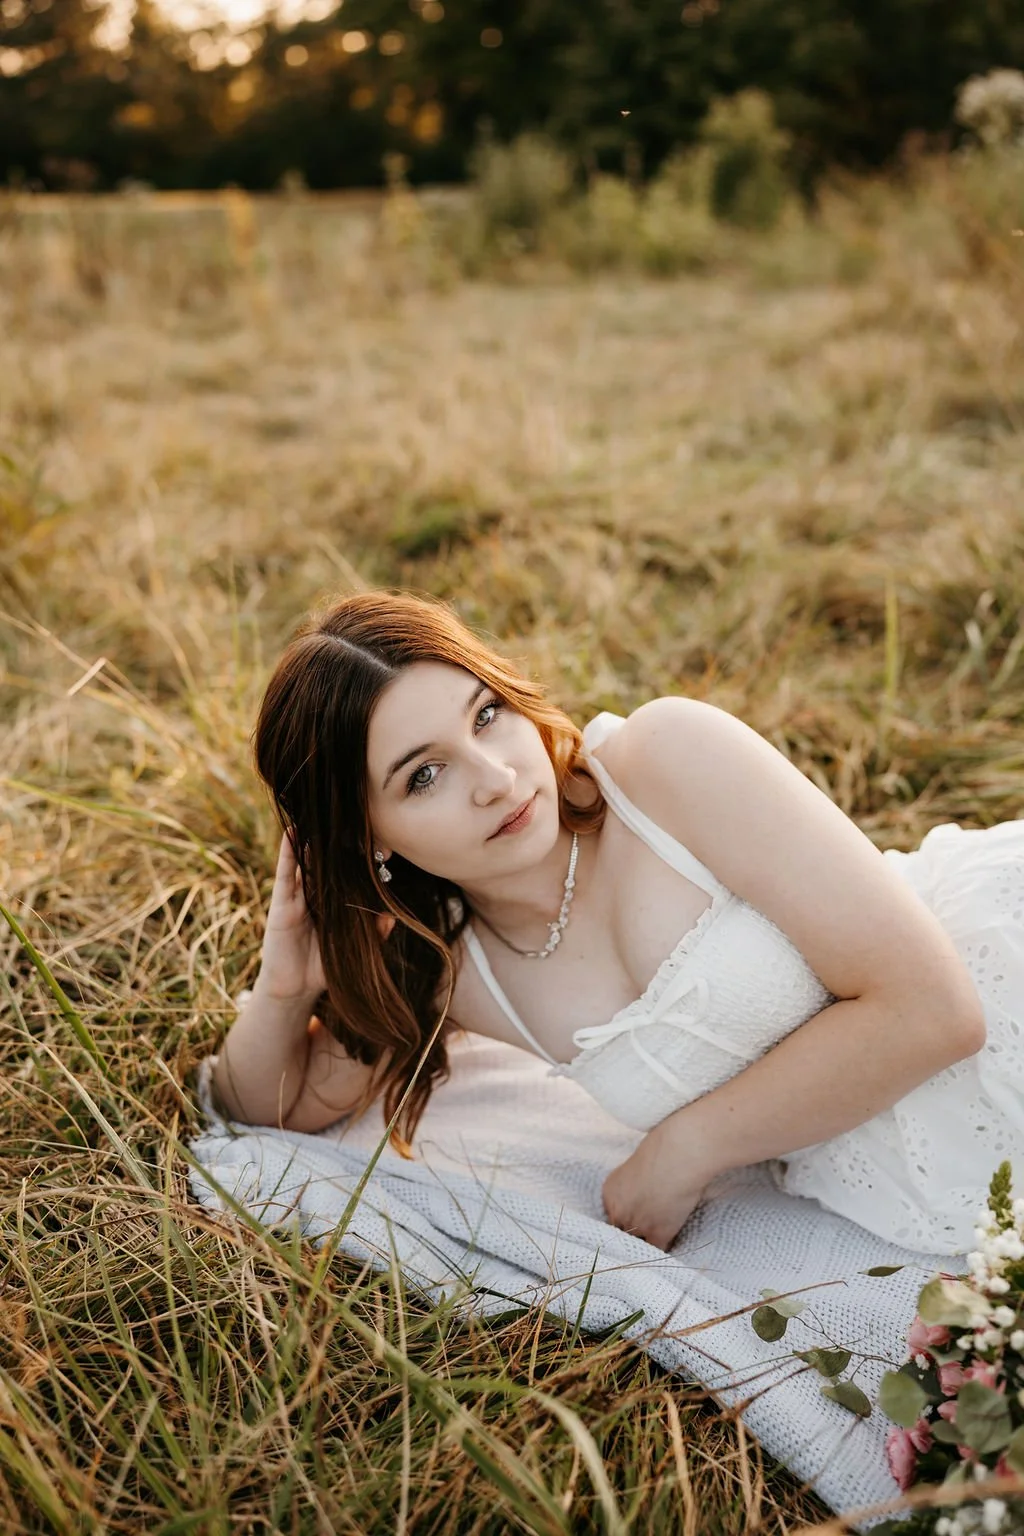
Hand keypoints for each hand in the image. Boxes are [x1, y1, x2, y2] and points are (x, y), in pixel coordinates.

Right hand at [257, 832, 394, 1005]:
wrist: (295, 989)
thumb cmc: (324, 968)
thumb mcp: (354, 950)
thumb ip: (373, 934)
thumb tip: (392, 915)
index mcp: (333, 903)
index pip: (347, 874)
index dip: (359, 859)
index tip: (376, 842)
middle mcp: (315, 894)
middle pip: (328, 862)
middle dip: (340, 843)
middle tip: (355, 819)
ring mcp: (298, 896)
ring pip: (306, 860)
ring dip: (312, 837)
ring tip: (320, 812)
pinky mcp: (282, 902)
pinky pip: (285, 872)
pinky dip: (288, 851)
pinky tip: (292, 831)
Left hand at [602, 1125, 708, 1250]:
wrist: (678, 1155)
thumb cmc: (662, 1150)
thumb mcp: (636, 1166)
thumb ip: (633, 1186)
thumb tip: (643, 1194)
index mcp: (610, 1191)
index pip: (611, 1214)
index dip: (625, 1216)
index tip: (636, 1215)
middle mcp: (618, 1211)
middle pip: (620, 1231)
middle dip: (631, 1231)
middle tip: (646, 1229)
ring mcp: (636, 1225)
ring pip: (636, 1244)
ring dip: (644, 1242)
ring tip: (654, 1241)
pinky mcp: (658, 1233)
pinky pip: (656, 1249)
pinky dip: (662, 1249)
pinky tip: (668, 1245)